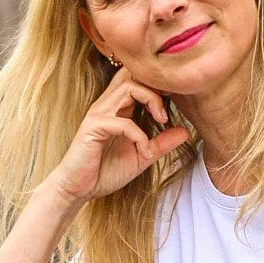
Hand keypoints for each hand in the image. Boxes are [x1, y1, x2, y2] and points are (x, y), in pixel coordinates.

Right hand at [49, 69, 190, 208]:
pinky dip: (140, 135)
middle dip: (156, 83)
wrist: (78, 189)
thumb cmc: (104, 172)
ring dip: (151, 100)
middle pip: (133, 73)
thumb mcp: (141, 157)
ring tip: (161, 121)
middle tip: (169, 105)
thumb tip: (185, 132)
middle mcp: (107, 104)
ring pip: (128, 87)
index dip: (158, 84)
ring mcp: (99, 114)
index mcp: (117, 107)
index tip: (175, 102)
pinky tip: (145, 151)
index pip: (137, 79)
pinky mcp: (93, 127)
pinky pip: (123, 122)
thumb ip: (161, 143)